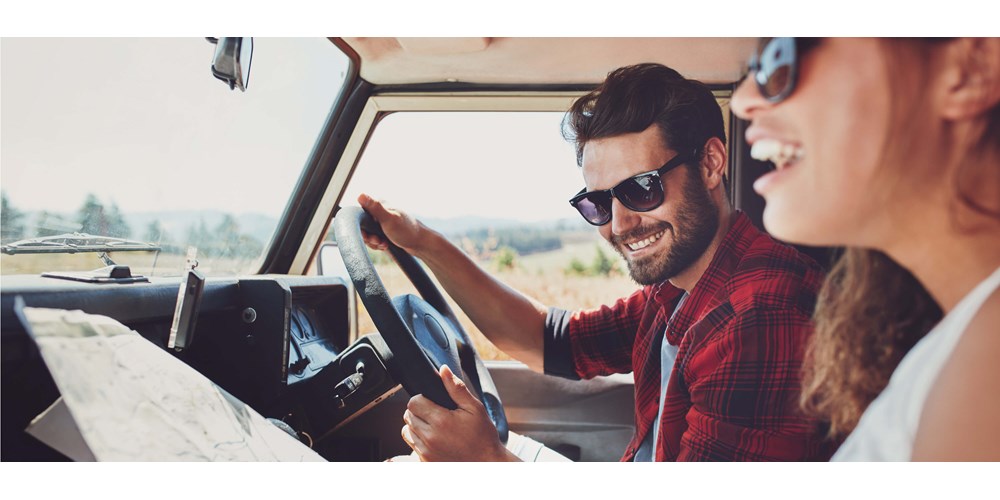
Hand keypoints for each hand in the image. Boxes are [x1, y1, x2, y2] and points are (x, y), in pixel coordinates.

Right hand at [357, 193, 427, 255]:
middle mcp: (380, 211)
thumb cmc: (407, 231)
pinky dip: (378, 244)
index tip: (369, 235)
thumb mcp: (389, 219)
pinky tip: (385, 245)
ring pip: (368, 233)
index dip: (362, 227)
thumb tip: (360, 195)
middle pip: (363, 225)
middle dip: (369, 237)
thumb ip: (375, 208)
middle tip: (379, 241)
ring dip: (374, 242)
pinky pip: (374, 238)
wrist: (420, 243)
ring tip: (384, 244)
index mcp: (380, 204)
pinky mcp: (384, 230)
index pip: (360, 213)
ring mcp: (382, 221)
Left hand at [400, 365, 517, 461]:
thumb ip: (456, 388)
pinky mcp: (425, 462)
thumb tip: (443, 370)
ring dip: (416, 426)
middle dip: (419, 411)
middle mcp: (429, 437)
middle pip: (408, 415)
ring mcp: (425, 452)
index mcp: (440, 421)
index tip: (433, 402)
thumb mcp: (474, 409)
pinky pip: (412, 446)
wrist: (486, 464)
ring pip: (407, 431)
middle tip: (436, 413)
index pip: (413, 402)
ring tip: (434, 426)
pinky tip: (435, 440)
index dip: (422, 398)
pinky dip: (419, 441)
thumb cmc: (483, 436)